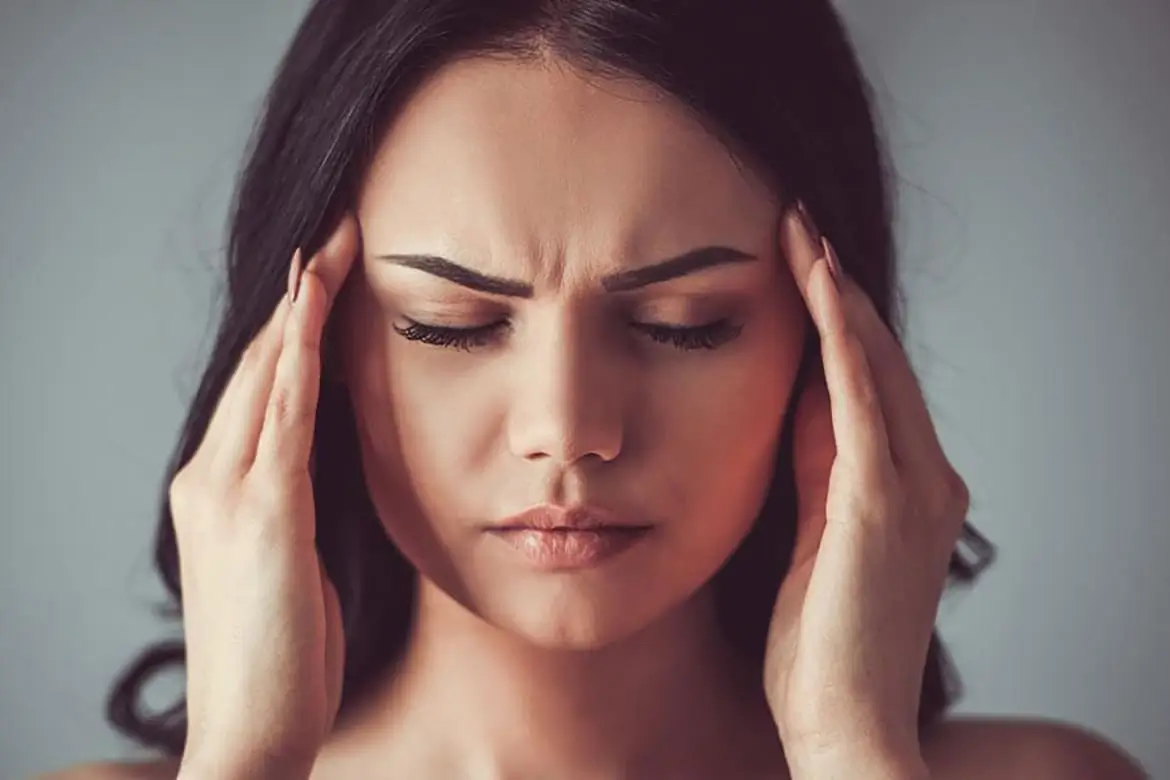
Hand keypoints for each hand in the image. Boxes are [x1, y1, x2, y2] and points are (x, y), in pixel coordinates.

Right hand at [171, 215, 359, 779]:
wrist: (251, 732)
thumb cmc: (281, 657)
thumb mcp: (290, 566)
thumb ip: (296, 507)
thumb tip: (323, 464)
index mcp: (217, 490)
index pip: (260, 386)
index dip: (290, 323)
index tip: (326, 271)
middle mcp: (209, 477)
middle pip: (259, 363)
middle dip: (297, 292)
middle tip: (335, 230)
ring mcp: (228, 492)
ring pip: (267, 372)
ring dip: (300, 302)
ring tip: (332, 240)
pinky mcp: (260, 513)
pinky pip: (283, 413)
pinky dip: (298, 353)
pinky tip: (315, 305)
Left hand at [763, 204, 968, 777]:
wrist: (845, 728)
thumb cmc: (819, 652)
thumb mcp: (810, 543)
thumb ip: (813, 474)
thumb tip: (795, 409)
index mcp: (903, 492)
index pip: (867, 387)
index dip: (836, 324)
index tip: (798, 269)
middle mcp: (925, 481)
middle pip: (876, 363)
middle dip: (837, 291)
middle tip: (797, 225)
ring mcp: (912, 490)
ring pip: (873, 366)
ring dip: (837, 295)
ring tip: (801, 233)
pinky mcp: (880, 503)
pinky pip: (860, 399)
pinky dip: (839, 338)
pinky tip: (818, 285)